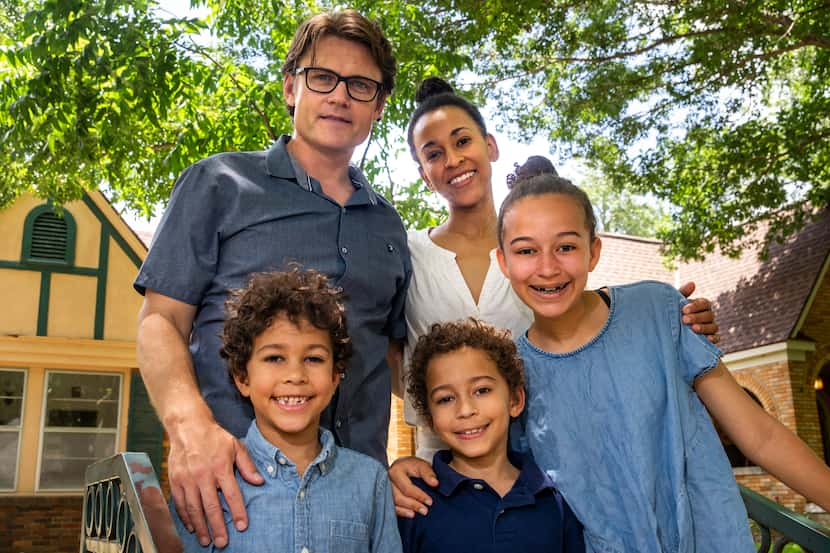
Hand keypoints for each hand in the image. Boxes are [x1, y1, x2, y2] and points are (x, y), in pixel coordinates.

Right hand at [168, 421, 262, 547]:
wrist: (187, 426)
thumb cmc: (214, 437)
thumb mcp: (235, 446)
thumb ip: (247, 465)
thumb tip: (259, 481)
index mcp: (221, 467)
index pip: (232, 494)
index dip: (237, 512)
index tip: (241, 526)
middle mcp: (203, 475)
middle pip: (211, 506)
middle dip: (217, 527)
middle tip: (223, 543)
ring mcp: (187, 479)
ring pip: (194, 508)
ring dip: (200, 526)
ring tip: (206, 541)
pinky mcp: (175, 480)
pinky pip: (180, 503)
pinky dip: (185, 517)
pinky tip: (191, 527)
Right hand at [388, 456, 437, 517]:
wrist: (404, 467)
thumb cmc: (413, 466)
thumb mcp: (422, 465)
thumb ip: (428, 473)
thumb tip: (435, 483)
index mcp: (396, 471)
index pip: (407, 487)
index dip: (419, 495)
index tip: (430, 502)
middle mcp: (387, 481)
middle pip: (398, 496)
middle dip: (412, 505)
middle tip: (425, 511)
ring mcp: (384, 489)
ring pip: (393, 503)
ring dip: (405, 510)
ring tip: (416, 514)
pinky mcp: (385, 496)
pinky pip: (391, 507)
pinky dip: (400, 512)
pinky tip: (410, 514)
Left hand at [678, 281, 719, 343]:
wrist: (670, 332)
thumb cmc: (674, 314)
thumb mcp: (676, 304)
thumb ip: (683, 293)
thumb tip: (692, 283)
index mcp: (701, 306)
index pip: (704, 303)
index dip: (695, 306)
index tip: (684, 310)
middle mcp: (708, 316)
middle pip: (709, 315)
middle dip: (697, 317)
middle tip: (685, 320)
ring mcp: (710, 328)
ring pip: (713, 326)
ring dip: (704, 327)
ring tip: (693, 329)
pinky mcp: (710, 339)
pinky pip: (717, 338)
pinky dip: (713, 339)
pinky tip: (707, 339)